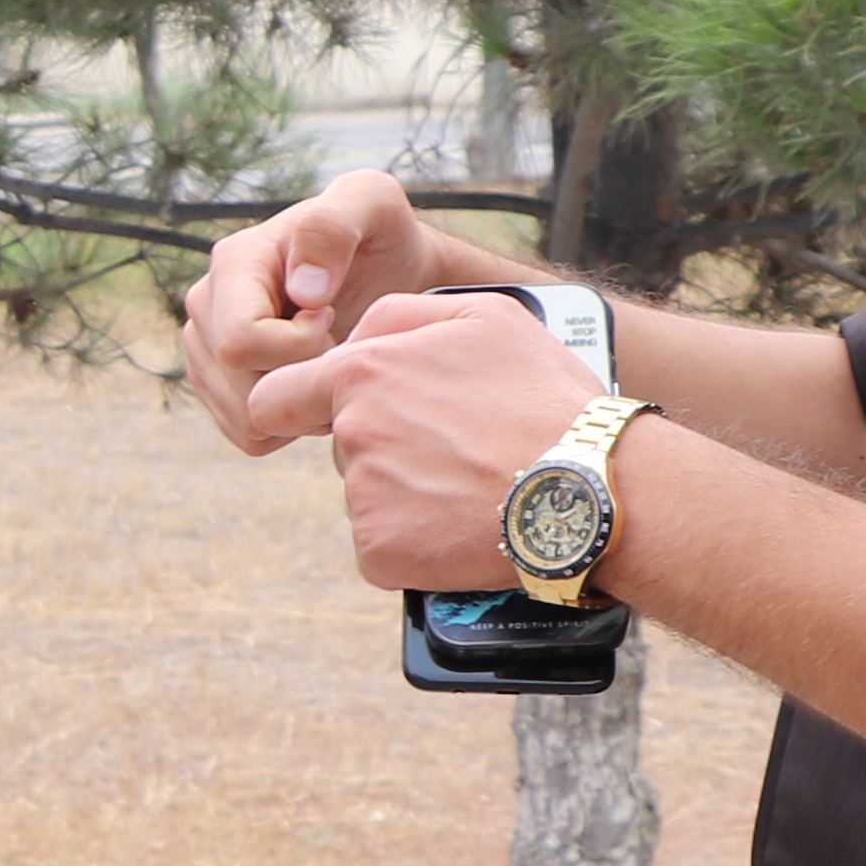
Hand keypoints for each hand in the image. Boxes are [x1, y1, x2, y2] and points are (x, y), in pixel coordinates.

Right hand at [178, 168, 471, 453]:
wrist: (385, 270)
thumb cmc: (381, 235)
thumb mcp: (372, 203)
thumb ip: (332, 228)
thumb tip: (300, 292)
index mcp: (232, 262)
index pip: (240, 342)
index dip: (299, 349)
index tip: (335, 320)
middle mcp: (205, 305)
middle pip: (240, 387)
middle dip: (303, 381)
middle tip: (341, 348)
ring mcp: (205, 348)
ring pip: (243, 418)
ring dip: (300, 404)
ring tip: (331, 363)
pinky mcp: (219, 385)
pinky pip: (248, 434)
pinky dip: (290, 424)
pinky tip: (314, 383)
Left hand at [238, 285, 618, 589]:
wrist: (589, 488)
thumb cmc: (545, 398)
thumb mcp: (485, 317)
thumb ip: (401, 315)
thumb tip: (355, 333)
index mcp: (362, 371)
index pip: (275, 396)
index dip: (296, 405)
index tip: (317, 415)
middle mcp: (351, 432)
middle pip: (341, 443)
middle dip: (381, 444)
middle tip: (450, 449)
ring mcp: (362, 495)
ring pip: (366, 492)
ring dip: (404, 491)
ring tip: (470, 484)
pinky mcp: (379, 551)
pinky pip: (383, 544)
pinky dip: (415, 541)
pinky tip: (461, 523)